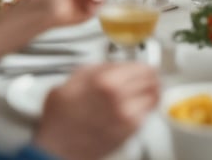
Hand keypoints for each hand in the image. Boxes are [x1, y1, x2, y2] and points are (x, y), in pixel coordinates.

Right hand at [34, 62, 159, 159]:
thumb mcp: (72, 81)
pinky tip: (140, 104)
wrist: (57, 148)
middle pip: (151, 79)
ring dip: (152, 90)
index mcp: (106, 81)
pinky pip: (147, 113)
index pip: (140, 66)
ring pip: (153, 96)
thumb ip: (97, 68)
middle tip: (149, 75)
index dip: (143, 64)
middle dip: (150, 75)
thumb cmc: (61, 119)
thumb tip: (112, 64)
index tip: (143, 65)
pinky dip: (146, 107)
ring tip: (149, 88)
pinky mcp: (129, 132)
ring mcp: (127, 116)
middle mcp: (120, 97)